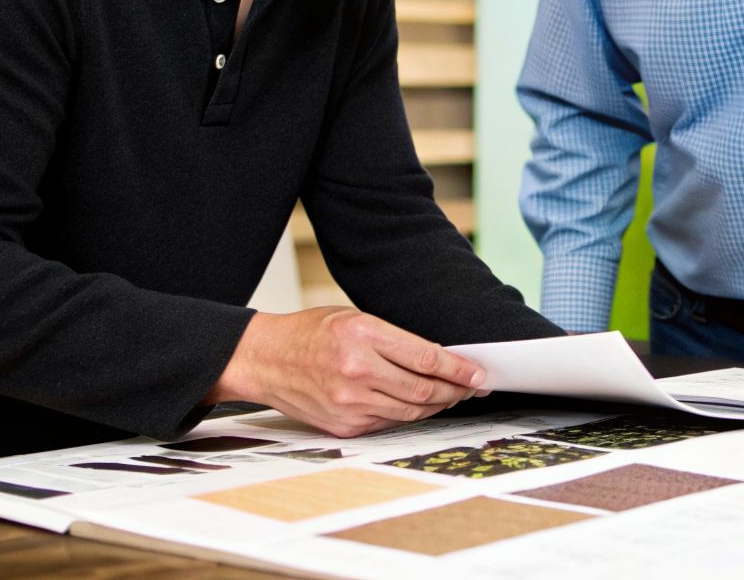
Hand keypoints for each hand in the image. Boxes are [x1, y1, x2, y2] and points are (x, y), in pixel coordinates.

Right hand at [206, 306, 486, 436]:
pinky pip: (389, 422)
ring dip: (437, 405)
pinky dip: (409, 413)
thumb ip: (395, 339)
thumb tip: (439, 360)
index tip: (479, 373)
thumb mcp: (355, 318)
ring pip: (411, 410)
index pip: (426, 358)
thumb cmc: (311, 333)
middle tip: (473, 387)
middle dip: (456, 390)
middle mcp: (357, 370)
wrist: (264, 359)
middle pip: (424, 389)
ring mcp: (349, 402)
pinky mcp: (344, 424)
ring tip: (452, 396)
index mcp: (363, 334)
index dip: (459, 369)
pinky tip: (420, 404)